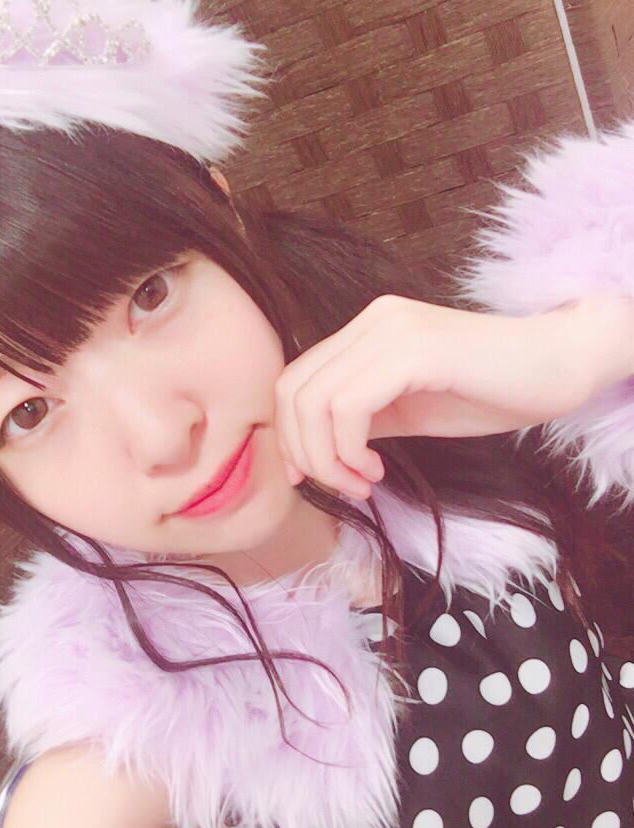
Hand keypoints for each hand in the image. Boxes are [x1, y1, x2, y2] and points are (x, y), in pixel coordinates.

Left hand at [273, 291, 633, 499]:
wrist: (557, 368)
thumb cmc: (488, 392)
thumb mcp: (406, 411)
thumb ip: (358, 421)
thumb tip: (310, 452)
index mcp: (365, 331)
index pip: (295, 382)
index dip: (290, 437)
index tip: (313, 478)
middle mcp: (371, 322)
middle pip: (293, 391)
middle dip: (304, 453)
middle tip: (343, 487)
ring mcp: (391, 330)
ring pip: (315, 401)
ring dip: (327, 458)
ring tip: (364, 482)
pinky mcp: (415, 350)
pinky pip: (349, 406)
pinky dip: (349, 448)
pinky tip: (378, 468)